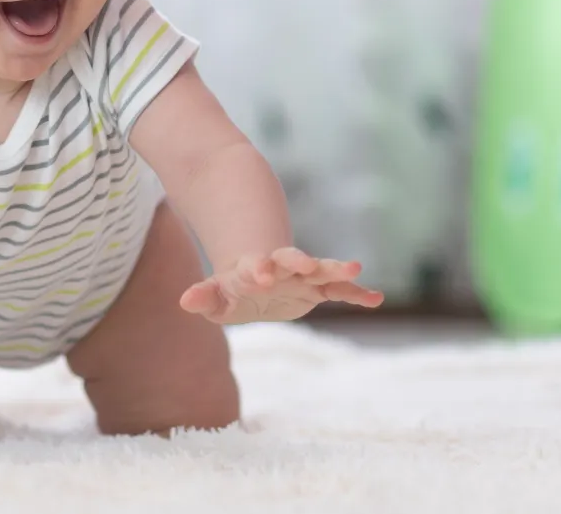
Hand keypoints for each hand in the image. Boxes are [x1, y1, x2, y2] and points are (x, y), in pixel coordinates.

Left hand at [180, 247, 383, 323]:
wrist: (257, 273)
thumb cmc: (233, 288)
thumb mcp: (217, 297)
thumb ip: (204, 297)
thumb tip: (184, 301)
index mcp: (254, 268)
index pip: (255, 266)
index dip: (257, 269)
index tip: (260, 273)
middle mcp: (282, 268)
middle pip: (290, 259)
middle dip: (296, 260)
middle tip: (305, 262)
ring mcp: (302, 277)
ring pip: (321, 269)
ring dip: (335, 268)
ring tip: (354, 267)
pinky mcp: (317, 289)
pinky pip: (340, 291)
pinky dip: (357, 293)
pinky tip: (376, 298)